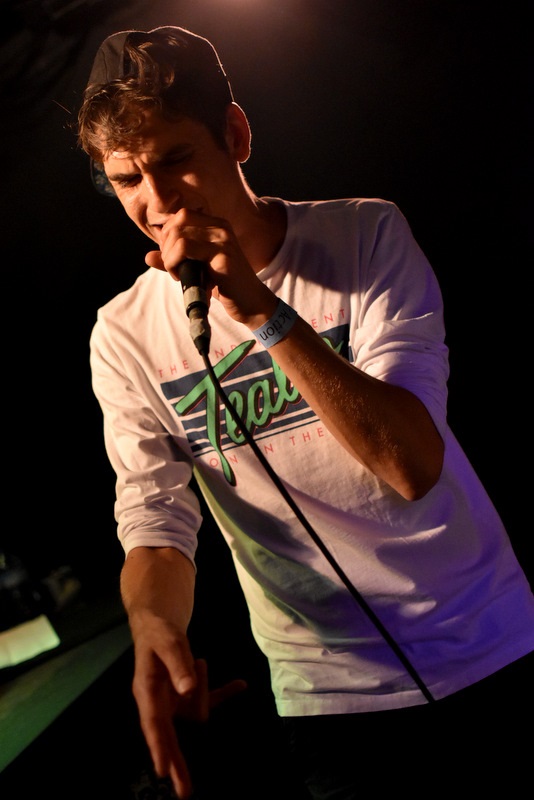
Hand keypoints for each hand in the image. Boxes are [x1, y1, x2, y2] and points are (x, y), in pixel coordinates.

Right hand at [132, 644, 246, 798]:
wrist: (158, 622)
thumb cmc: (159, 632)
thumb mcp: (169, 641)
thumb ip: (178, 664)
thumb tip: (187, 690)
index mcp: (147, 690)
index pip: (154, 722)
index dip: (159, 747)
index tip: (163, 771)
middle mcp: (160, 701)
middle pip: (170, 734)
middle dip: (177, 761)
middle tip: (186, 792)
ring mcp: (174, 699)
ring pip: (197, 708)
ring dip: (204, 688)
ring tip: (198, 660)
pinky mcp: (188, 691)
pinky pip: (209, 697)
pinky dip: (224, 691)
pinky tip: (241, 685)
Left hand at [145, 208, 275, 326]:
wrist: (250, 303)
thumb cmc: (224, 286)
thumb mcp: (195, 269)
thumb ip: (174, 259)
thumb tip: (148, 256)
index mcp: (216, 225)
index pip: (180, 216)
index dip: (168, 237)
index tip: (172, 258)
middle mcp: (221, 227)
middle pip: (176, 223)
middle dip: (166, 248)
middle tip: (175, 269)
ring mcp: (223, 240)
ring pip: (178, 236)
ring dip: (170, 259)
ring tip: (180, 275)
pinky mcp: (223, 256)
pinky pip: (184, 249)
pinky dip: (175, 265)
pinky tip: (185, 279)